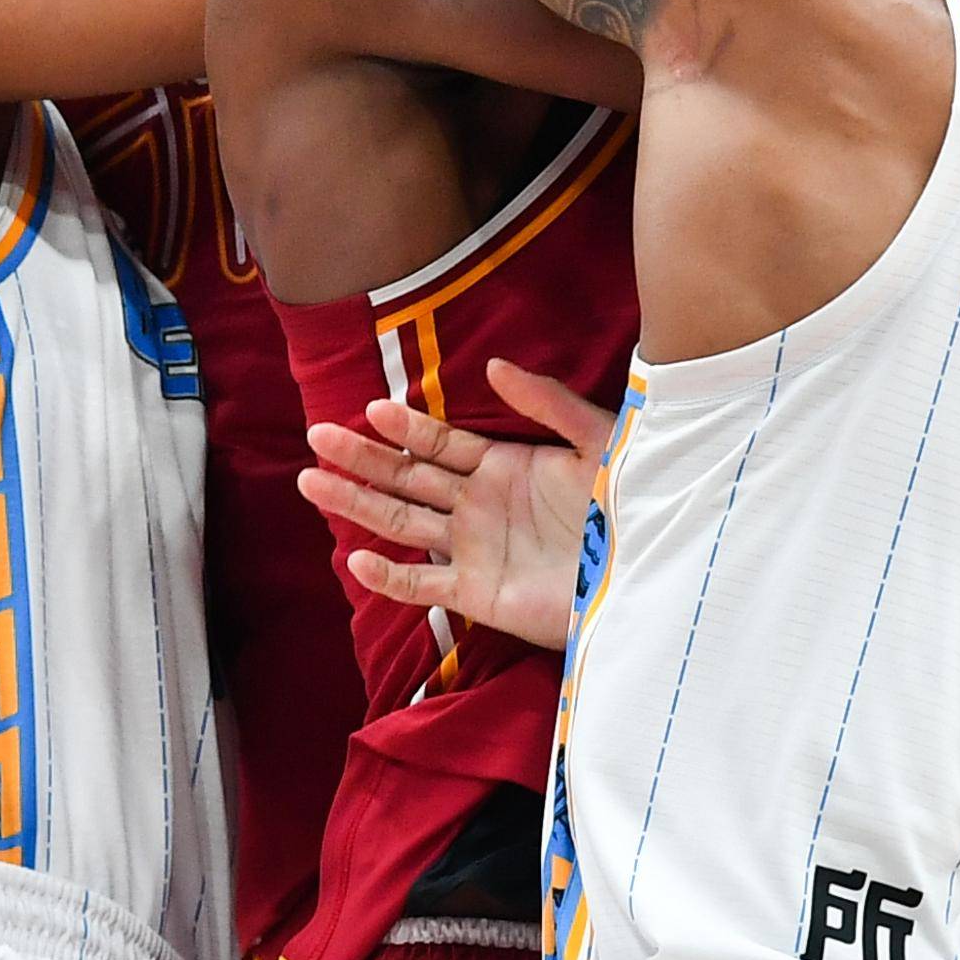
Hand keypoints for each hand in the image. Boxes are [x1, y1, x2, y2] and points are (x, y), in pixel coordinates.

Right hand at [299, 358, 615, 651]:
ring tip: (311, 482)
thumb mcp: (596, 441)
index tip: (371, 408)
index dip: (405, 427)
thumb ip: (548, 403)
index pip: (438, 442)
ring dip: (356, 503)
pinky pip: (421, 585)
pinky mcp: (477, 594)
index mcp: (502, 466)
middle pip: (406, 477)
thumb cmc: (628, 506)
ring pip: (400, 522)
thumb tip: (493, 366)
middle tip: (317, 436)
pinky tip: (356, 557)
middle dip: (362, 458)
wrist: (647, 572)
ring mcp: (472, 550)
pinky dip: (388, 576)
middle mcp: (477, 506)